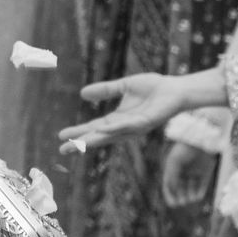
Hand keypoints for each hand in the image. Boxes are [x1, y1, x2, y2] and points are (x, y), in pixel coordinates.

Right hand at [58, 72, 196, 148]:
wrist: (176, 88)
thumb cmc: (153, 88)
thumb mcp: (123, 86)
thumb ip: (105, 90)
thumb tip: (82, 93)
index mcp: (118, 119)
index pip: (94, 128)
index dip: (78, 132)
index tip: (61, 136)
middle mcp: (125, 127)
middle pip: (99, 137)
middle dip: (80, 143)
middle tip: (62, 150)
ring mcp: (135, 127)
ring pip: (111, 135)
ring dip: (93, 139)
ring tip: (77, 144)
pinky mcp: (146, 122)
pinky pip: (128, 126)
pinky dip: (114, 128)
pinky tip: (102, 129)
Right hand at [161, 143, 216, 208]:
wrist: (200, 140)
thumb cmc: (184, 149)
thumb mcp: (174, 162)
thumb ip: (172, 175)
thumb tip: (171, 190)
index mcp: (172, 169)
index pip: (169, 185)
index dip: (170, 195)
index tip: (173, 204)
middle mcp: (183, 173)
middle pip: (180, 189)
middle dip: (180, 197)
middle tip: (182, 203)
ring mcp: (194, 173)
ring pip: (191, 189)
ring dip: (190, 196)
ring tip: (190, 199)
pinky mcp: (205, 174)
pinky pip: (201, 186)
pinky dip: (199, 192)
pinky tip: (197, 197)